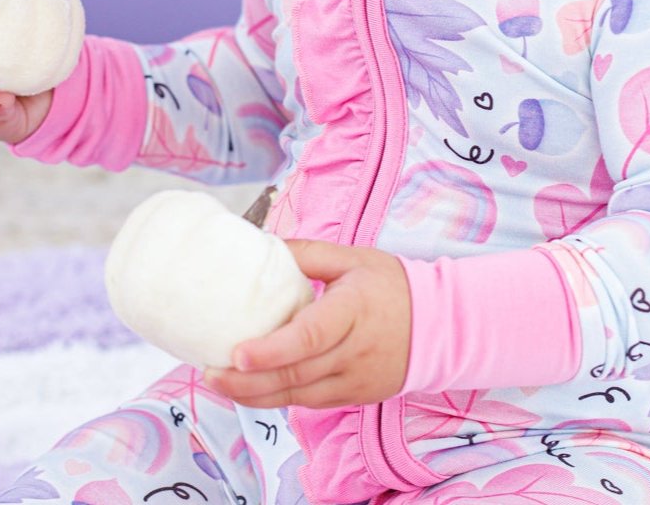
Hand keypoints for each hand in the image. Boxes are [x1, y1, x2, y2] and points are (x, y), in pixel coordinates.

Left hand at [203, 238, 410, 408]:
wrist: (439, 326)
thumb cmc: (392, 287)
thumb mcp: (354, 258)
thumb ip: (309, 254)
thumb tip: (264, 245)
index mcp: (353, 311)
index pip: (310, 336)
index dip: (273, 349)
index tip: (238, 353)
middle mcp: (353, 352)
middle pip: (296, 374)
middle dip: (248, 379)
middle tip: (210, 372)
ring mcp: (354, 381)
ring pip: (297, 396)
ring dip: (254, 394)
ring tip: (218, 383)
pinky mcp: (352, 397)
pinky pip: (308, 403)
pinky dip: (276, 398)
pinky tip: (249, 390)